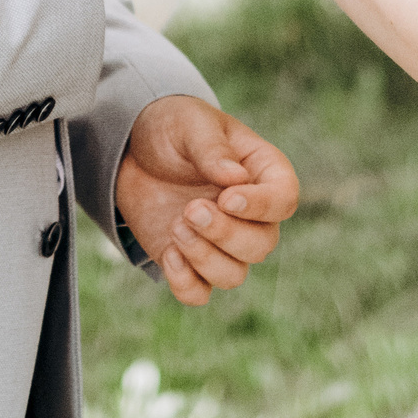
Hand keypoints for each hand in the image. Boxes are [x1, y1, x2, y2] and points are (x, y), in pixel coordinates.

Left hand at [114, 95, 298, 306]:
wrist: (133, 151)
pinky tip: (167, 252)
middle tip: (190, 210)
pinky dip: (185, 283)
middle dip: (225, 234)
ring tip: (176, 227)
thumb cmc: (173, 128)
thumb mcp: (189, 123)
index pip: (284, 199)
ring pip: (234, 275)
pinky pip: (200, 293)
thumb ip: (211, 148)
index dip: (261, 206)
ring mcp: (221, 241)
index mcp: (262, 172)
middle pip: (262, 245)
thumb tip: (235, 179)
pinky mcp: (191, 261)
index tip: (226, 198)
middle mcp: (250, 213)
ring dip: (204, 258)